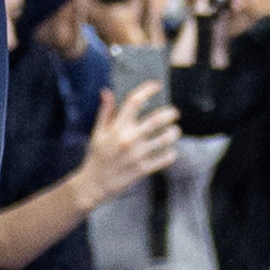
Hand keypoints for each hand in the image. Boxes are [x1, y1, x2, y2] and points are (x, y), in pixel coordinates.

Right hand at [76, 81, 182, 200]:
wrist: (95, 183)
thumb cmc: (96, 156)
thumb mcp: (98, 132)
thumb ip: (105, 112)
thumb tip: (107, 92)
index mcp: (117, 127)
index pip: (134, 102)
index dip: (147, 90)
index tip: (156, 85)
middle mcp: (129, 139)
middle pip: (156, 120)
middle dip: (169, 114)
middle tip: (174, 112)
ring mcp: (137, 155)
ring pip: (164, 140)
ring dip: (173, 133)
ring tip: (175, 131)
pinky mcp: (143, 169)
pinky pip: (164, 159)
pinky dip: (170, 154)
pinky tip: (170, 151)